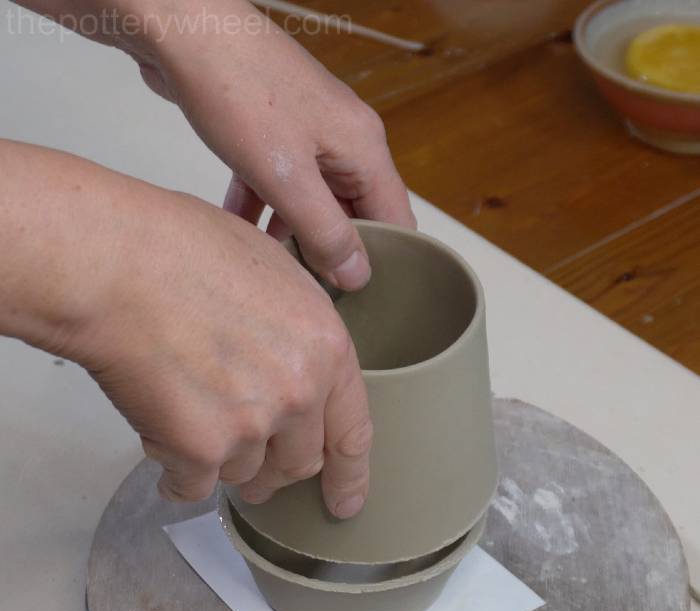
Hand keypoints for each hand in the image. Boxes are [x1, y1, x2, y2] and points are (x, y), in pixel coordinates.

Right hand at [82, 189, 371, 515]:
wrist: (114, 265)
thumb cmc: (180, 251)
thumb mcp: (274, 274)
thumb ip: (299, 333)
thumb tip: (300, 364)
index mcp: (325, 348)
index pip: (352, 432)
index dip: (350, 475)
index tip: (344, 502)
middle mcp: (297, 393)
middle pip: (297, 464)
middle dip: (275, 470)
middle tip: (253, 465)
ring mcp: (250, 425)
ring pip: (244, 473)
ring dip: (221, 460)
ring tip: (189, 414)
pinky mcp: (198, 449)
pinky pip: (193, 485)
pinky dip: (177, 474)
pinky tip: (164, 446)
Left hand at [130, 0, 415, 288]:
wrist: (182, 29)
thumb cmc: (238, 89)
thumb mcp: (286, 177)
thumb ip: (325, 232)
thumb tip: (357, 276)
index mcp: (363, 149)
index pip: (395, 221)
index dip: (381, 263)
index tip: (355, 299)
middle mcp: (343, 142)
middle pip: (353, 215)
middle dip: (332, 254)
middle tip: (307, 291)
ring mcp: (307, 136)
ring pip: (313, 203)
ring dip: (293, 236)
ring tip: (273, 270)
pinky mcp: (272, 134)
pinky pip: (280, 184)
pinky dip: (263, 210)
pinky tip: (239, 233)